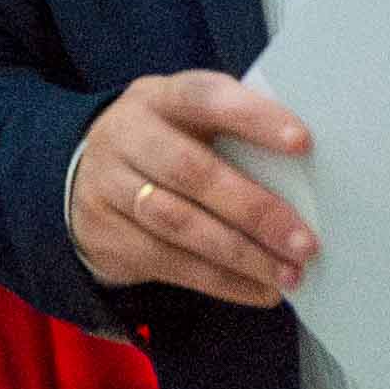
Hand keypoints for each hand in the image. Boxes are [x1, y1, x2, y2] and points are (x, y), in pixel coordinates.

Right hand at [64, 72, 318, 306]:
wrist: (81, 180)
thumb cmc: (164, 145)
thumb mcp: (185, 121)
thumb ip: (230, 134)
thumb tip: (307, 175)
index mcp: (157, 98)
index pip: (204, 98)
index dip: (251, 117)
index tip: (302, 142)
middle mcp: (125, 136)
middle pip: (191, 171)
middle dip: (255, 210)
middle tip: (304, 243)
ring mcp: (108, 187)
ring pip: (179, 224)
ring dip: (242, 254)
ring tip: (289, 274)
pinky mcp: (106, 236)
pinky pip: (169, 263)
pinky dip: (222, 281)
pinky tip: (259, 290)